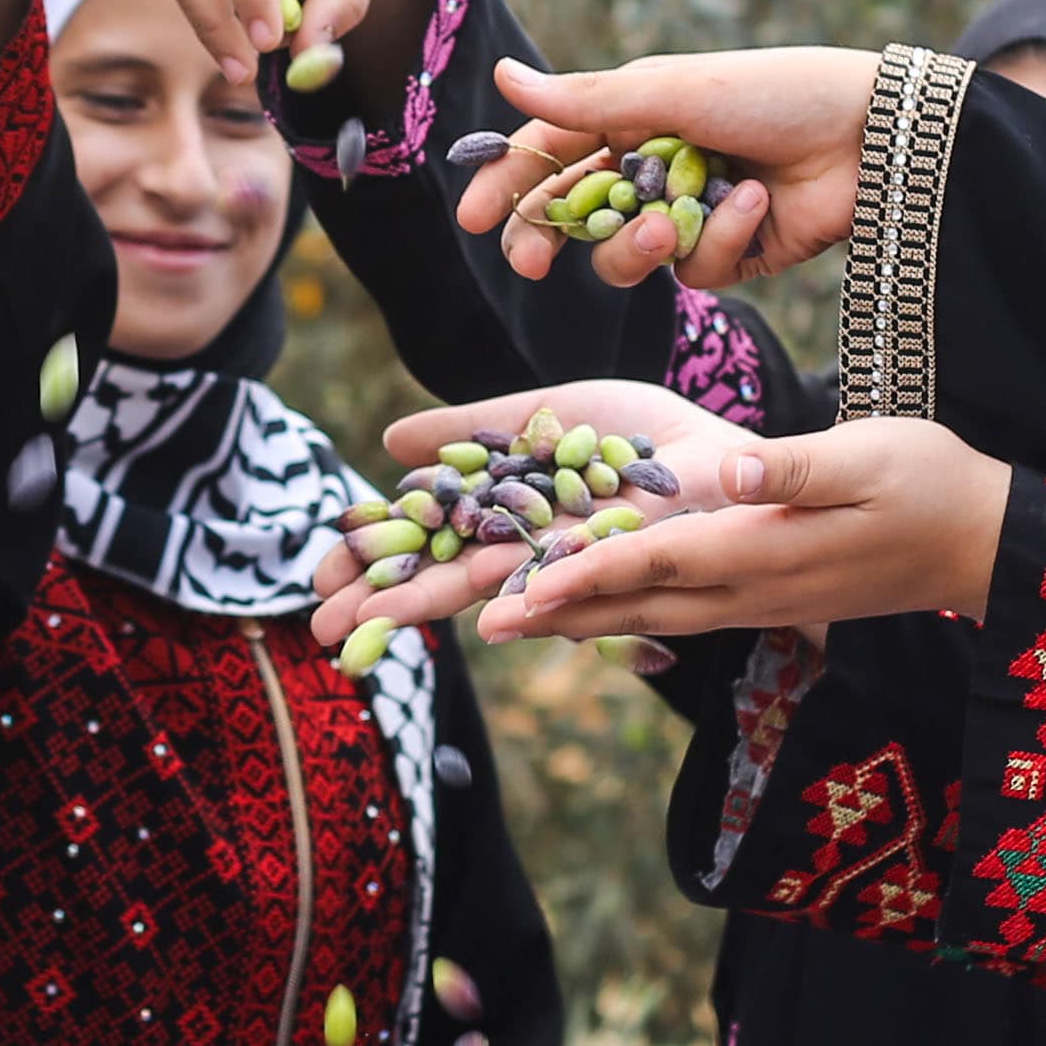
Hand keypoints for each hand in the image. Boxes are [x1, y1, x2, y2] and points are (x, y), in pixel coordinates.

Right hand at [307, 375, 756, 649]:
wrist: (725, 449)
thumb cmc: (643, 435)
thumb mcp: (545, 413)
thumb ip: (475, 428)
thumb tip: (389, 442)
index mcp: (507, 515)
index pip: (425, 539)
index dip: (373, 558)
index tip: (319, 578)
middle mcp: (529, 548)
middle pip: (443, 574)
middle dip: (382, 599)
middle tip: (321, 626)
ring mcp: (570, 563)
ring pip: (490, 589)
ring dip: (430, 610)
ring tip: (371, 633)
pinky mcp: (621, 566)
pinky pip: (571, 587)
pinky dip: (532, 604)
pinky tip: (488, 622)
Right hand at [454, 48, 885, 289]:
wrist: (872, 135)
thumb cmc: (775, 91)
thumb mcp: (673, 88)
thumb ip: (585, 99)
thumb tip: (503, 76)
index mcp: (634, 114)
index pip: (551, 154)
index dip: (509, 186)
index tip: (474, 221)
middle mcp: (655, 164)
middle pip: (574, 216)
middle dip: (548, 240)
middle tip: (529, 264)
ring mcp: (690, 212)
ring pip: (627, 254)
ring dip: (641, 245)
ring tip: (672, 224)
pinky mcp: (730, 253)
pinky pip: (695, 268)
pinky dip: (718, 238)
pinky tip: (755, 203)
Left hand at [469, 418, 1017, 652]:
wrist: (980, 543)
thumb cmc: (932, 485)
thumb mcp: (872, 458)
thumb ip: (798, 468)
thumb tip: (736, 470)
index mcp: (762, 550)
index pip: (654, 565)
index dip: (583, 577)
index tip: (520, 591)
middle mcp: (748, 588)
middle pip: (633, 605)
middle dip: (556, 614)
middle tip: (479, 624)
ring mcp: (757, 600)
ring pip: (650, 616)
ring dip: (579, 620)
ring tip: (513, 621)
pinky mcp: (767, 596)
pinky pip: (677, 611)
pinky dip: (624, 612)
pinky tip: (594, 609)